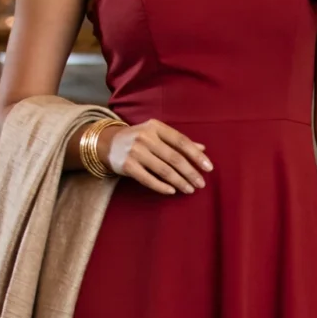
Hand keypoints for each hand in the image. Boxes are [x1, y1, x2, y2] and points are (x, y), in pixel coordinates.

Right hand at [98, 118, 212, 194]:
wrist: (108, 143)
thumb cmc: (138, 139)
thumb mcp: (157, 134)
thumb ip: (178, 141)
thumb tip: (202, 149)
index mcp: (156, 127)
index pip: (181, 141)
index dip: (196, 155)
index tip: (208, 168)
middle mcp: (145, 137)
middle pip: (174, 158)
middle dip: (190, 172)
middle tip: (201, 184)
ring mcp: (135, 151)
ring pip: (163, 170)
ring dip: (179, 181)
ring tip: (190, 189)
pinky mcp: (127, 165)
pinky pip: (148, 179)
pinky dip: (162, 186)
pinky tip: (172, 191)